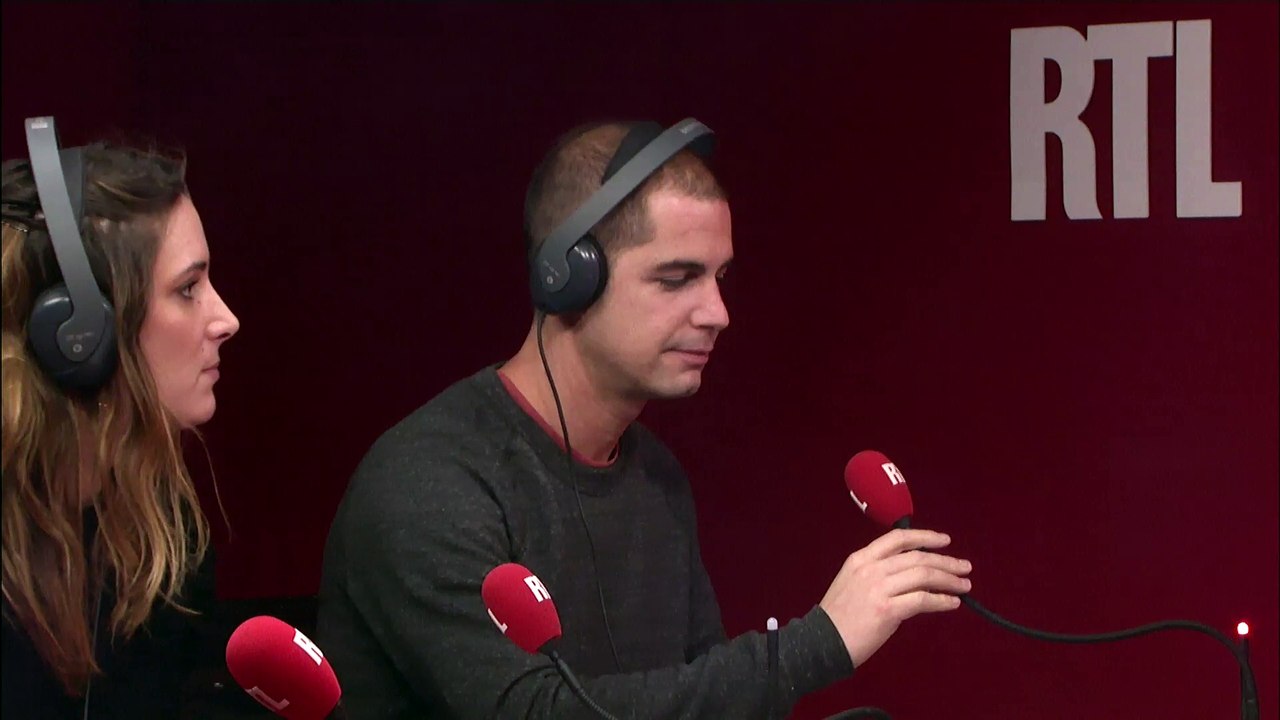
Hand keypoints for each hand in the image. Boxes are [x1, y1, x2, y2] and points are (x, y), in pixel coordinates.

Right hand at [819, 528, 971, 667]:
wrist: (822, 641)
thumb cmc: (839, 616)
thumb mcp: (852, 582)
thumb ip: (878, 572)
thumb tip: (913, 573)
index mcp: (861, 558)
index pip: (898, 538)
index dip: (925, 537)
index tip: (945, 541)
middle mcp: (871, 568)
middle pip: (917, 557)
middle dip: (946, 561)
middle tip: (965, 567)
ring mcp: (879, 588)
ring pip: (924, 575)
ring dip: (949, 580)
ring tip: (964, 585)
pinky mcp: (888, 610)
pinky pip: (923, 600)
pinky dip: (942, 600)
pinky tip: (952, 603)